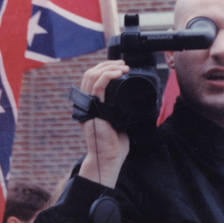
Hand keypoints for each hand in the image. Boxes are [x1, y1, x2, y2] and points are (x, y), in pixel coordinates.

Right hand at [77, 60, 129, 187]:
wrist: (110, 158)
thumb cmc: (115, 143)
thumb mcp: (119, 119)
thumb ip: (121, 108)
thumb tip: (137, 99)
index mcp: (91, 104)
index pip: (91, 78)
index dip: (104, 68)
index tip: (121, 66)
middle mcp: (86, 103)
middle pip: (90, 73)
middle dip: (107, 64)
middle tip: (123, 64)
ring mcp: (88, 106)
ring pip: (91, 76)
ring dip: (108, 67)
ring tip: (123, 68)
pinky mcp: (93, 111)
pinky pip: (97, 87)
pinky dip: (107, 76)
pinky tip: (118, 73)